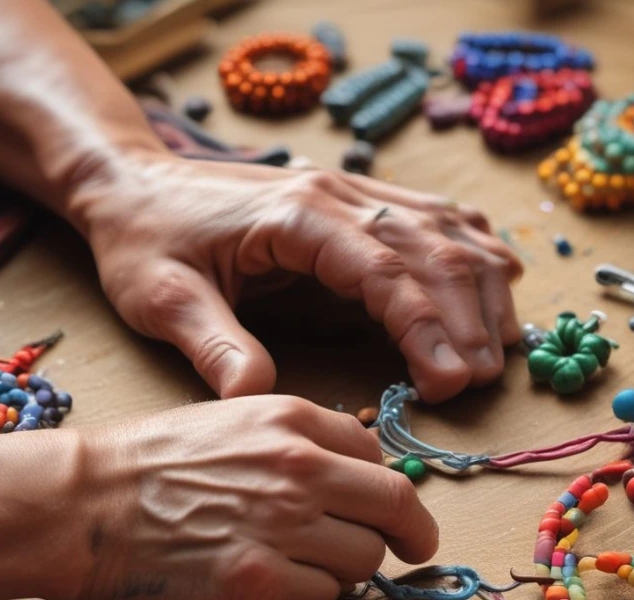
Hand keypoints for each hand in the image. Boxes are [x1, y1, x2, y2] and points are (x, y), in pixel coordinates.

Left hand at [71, 156, 521, 401]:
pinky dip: (471, 250)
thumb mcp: (161, 297)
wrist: (137, 185)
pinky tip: (491, 282)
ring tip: (497, 350)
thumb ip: (212, 344)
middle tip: (476, 383)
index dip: (426, 326)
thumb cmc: (146, 241)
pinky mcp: (353, 198)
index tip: (447, 383)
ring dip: (480, 287)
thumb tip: (260, 398)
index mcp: (296, 215)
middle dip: (465, 317)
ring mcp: (350, 189)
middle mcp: (336, 193)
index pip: (384, 268)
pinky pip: (433, 216)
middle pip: (432, 247)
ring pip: (447, 228)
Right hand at [71, 395, 437, 599]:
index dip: (386, 485)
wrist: (92, 503)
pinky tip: (281, 584)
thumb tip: (357, 470)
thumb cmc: (156, 461)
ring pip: (363, 559)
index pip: (377, 455)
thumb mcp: (234, 421)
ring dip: (348, 567)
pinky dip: (313, 596)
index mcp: (290, 419)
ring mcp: (279, 526)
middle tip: (409, 546)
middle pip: (393, 505)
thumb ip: (300, 440)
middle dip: (407, 531)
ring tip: (311, 565)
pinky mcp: (257, 583)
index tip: (389, 507)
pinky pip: (325, 597)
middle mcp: (295, 466)